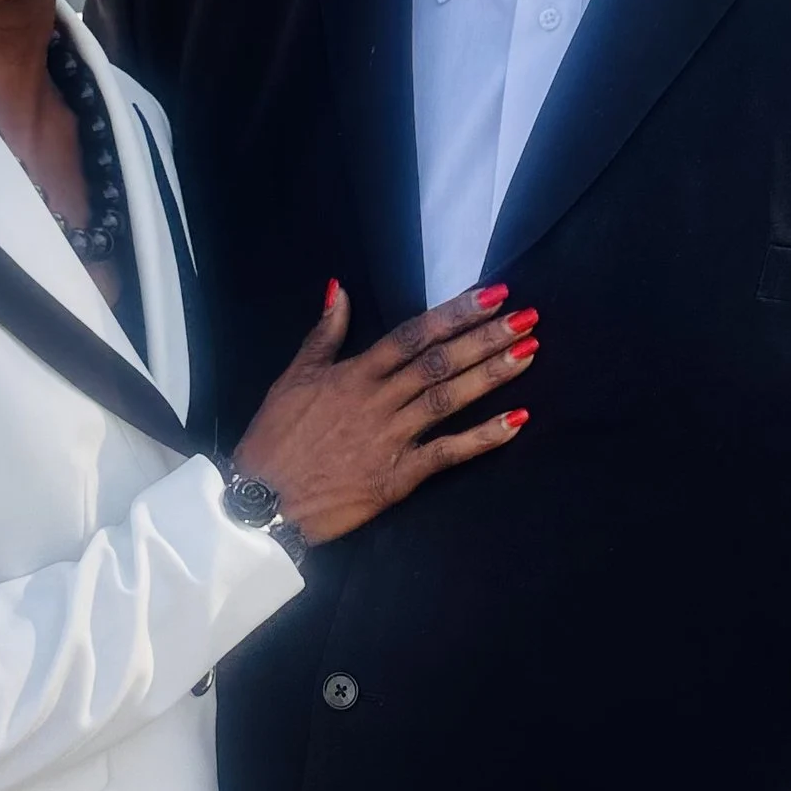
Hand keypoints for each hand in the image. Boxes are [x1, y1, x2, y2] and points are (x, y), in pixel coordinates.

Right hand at [229, 280, 535, 543]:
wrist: (261, 501)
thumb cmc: (275, 438)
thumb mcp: (292, 377)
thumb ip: (323, 334)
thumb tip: (340, 289)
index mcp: (353, 373)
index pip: (412, 335)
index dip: (454, 313)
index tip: (492, 295)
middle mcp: (376, 400)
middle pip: (438, 362)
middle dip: (485, 338)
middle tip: (527, 317)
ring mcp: (389, 438)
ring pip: (447, 399)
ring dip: (491, 375)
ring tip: (528, 352)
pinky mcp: (396, 477)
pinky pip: (446, 454)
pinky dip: (482, 438)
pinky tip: (516, 421)